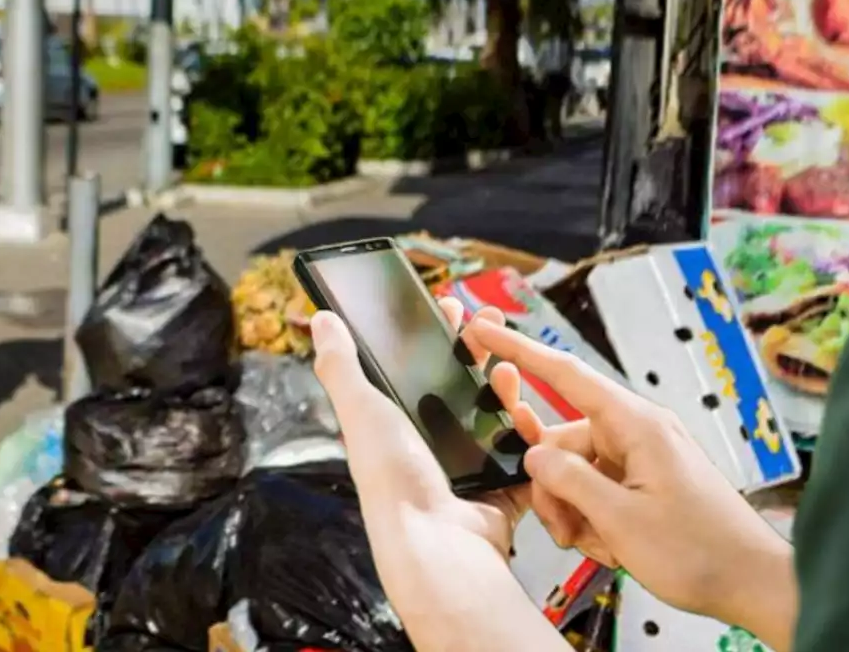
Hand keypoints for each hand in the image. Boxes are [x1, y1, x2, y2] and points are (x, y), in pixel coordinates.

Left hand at [312, 298, 529, 554]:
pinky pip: (521, 454)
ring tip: (510, 364)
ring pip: (494, 415)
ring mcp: (466, 469)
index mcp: (393, 427)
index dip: (433, 335)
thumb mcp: (361, 410)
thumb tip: (319, 319)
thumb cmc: (393, 479)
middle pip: (459, 386)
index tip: (451, 306)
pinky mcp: (500, 489)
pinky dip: (528, 433)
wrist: (438, 543)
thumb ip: (340, 364)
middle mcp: (427, 447)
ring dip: (504, 385)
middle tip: (493, 320)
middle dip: (476, 351)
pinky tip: (529, 410)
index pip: (414, 369)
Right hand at [466, 319, 797, 648]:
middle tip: (566, 529)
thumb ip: (568, 479)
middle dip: (553, 487)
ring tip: (598, 545)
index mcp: (636, 425)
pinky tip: (613, 546)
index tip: (483, 328)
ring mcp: (642, 457)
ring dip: (574, 511)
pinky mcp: (645, 481)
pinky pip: (598, 488)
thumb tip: (534, 455)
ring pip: (575, 471)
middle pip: (562, 441)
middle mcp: (638, 432)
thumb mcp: (620, 520)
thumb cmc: (703, 552)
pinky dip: (594, 519)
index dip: (518, 349)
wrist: (753, 585)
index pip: (564, 374)